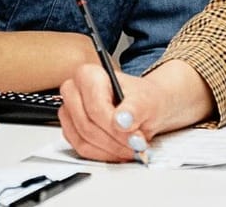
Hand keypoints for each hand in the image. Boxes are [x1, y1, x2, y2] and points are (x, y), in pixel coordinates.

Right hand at [58, 60, 214, 162]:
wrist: (153, 106)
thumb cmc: (151, 98)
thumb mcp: (152, 99)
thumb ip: (137, 107)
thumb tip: (123, 119)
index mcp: (90, 72)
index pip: (92, 100)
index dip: (112, 120)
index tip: (132, 132)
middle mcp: (76, 88)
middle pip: (85, 120)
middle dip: (113, 136)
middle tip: (135, 143)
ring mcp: (72, 109)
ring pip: (80, 136)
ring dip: (107, 148)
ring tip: (130, 147)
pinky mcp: (73, 127)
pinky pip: (79, 147)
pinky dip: (100, 154)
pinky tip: (118, 152)